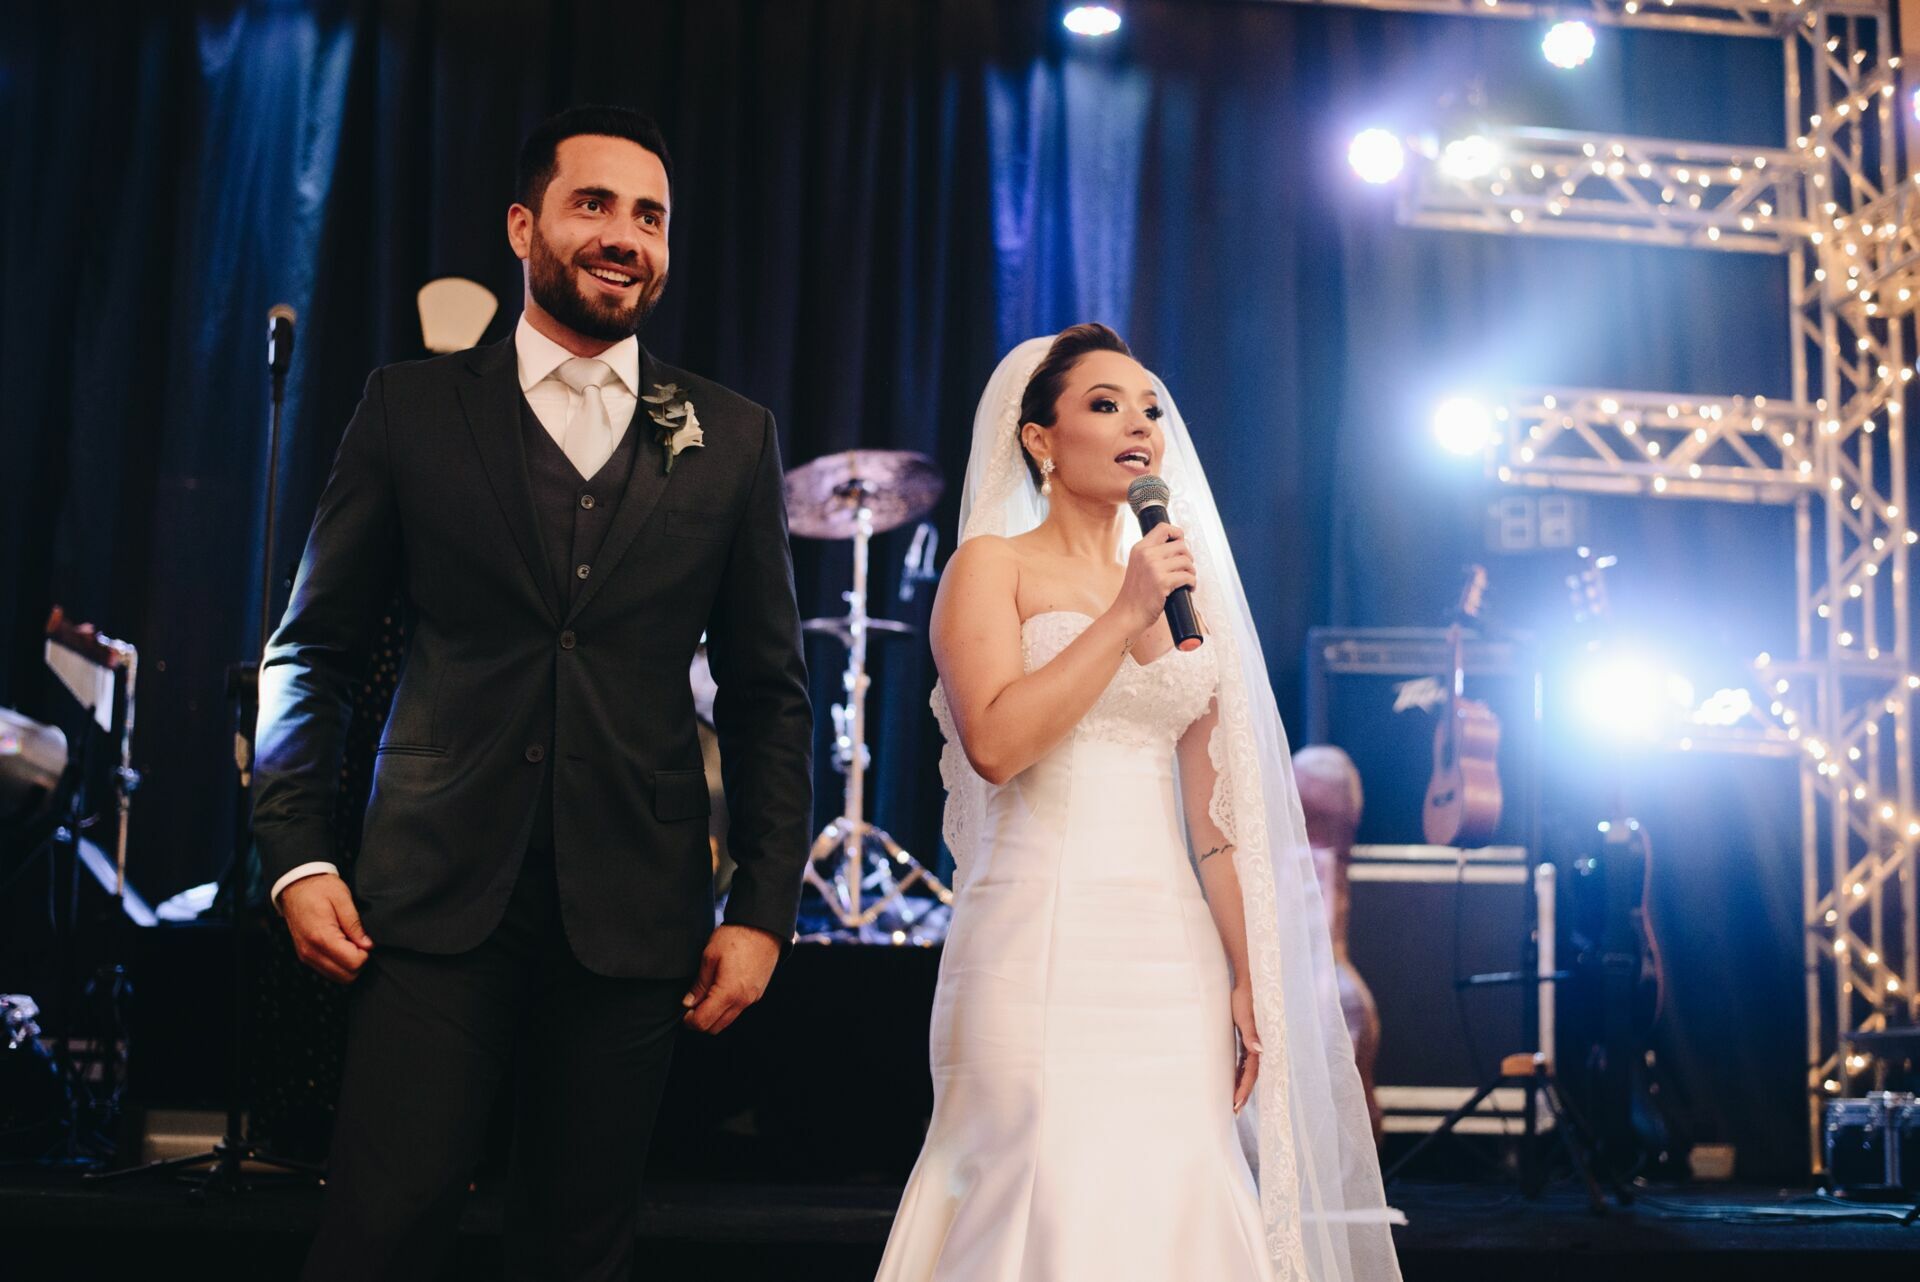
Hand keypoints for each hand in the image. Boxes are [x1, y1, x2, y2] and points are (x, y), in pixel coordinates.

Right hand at [280, 873, 372, 983]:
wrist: (296, 885)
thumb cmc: (319, 888)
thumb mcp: (342, 899)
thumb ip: (355, 925)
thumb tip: (367, 945)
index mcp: (321, 936)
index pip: (353, 963)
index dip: (365, 954)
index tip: (365, 939)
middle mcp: (311, 951)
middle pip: (346, 976)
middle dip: (359, 962)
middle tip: (360, 942)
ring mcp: (306, 955)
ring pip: (337, 977)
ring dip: (349, 965)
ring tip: (350, 942)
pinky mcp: (305, 956)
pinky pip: (327, 970)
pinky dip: (339, 964)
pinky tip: (341, 946)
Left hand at [682, 924, 781, 1033]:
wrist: (763, 926)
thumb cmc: (737, 937)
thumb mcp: (710, 956)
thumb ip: (699, 984)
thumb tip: (689, 1002)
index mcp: (728, 992)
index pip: (704, 1022)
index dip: (689, 1021)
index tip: (683, 1011)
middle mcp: (743, 1000)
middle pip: (716, 1027)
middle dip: (700, 1021)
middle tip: (691, 1006)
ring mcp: (752, 998)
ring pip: (727, 1021)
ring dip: (713, 1016)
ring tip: (704, 997)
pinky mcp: (757, 993)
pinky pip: (738, 1010)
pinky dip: (725, 1008)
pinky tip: (719, 992)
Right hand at [1115, 524, 1196, 636]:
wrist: (1128, 614)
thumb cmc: (1136, 593)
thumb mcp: (1138, 566)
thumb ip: (1152, 555)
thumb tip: (1179, 547)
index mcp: (1140, 548)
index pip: (1163, 527)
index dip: (1177, 533)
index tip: (1181, 544)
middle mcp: (1146, 555)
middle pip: (1180, 545)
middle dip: (1188, 557)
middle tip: (1186, 569)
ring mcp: (1154, 568)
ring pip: (1186, 561)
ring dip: (1191, 571)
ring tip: (1187, 580)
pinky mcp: (1162, 582)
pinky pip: (1188, 576)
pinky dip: (1192, 583)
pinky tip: (1188, 589)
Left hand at [1231, 983, 1262, 1112]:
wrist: (1246, 983)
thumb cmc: (1244, 998)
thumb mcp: (1246, 1015)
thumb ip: (1252, 1033)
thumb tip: (1259, 1050)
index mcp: (1257, 1044)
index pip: (1250, 1073)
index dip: (1244, 1089)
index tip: (1235, 1104)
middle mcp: (1256, 1048)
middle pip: (1250, 1077)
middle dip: (1242, 1094)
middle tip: (1234, 1112)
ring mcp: (1251, 1045)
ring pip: (1247, 1072)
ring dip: (1241, 1087)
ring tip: (1233, 1104)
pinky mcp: (1246, 1040)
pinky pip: (1243, 1062)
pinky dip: (1239, 1075)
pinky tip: (1233, 1082)